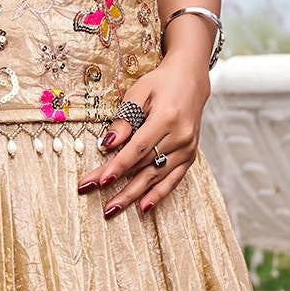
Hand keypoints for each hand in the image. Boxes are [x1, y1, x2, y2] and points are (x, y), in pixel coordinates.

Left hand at [77, 54, 211, 215]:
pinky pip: (173, 179)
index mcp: (167, 118)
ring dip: (135, 195)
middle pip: (145, 166)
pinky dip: (159, 194)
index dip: (117, 167)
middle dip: (120, 186)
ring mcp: (188, 148)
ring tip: (113, 209)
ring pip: (158, 177)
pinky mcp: (190, 155)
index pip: (137, 149)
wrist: (190, 80)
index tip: (99, 181)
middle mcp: (181, 136)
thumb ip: (124, 118)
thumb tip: (108, 144)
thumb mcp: (138, 92)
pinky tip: (144, 206)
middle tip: (101, 204)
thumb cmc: (160, 84)